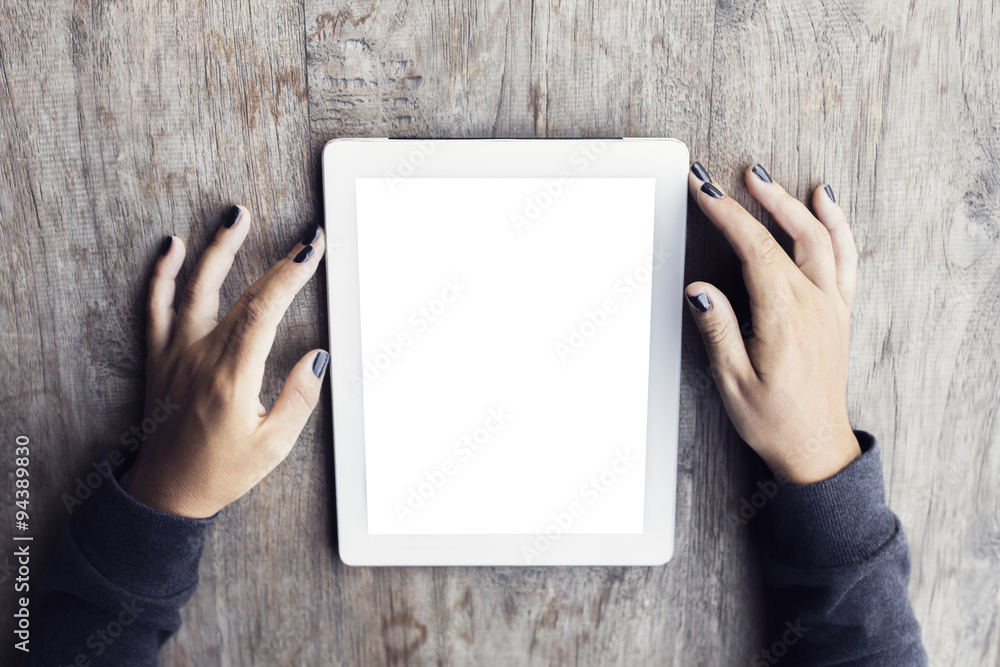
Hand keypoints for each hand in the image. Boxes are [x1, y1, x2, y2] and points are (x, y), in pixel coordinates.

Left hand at [119, 206, 328, 516]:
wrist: (165, 492)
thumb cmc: (221, 472)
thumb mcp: (273, 446)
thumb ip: (299, 398)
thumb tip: (317, 356)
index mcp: (232, 378)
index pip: (265, 310)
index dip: (290, 274)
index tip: (312, 249)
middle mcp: (200, 357)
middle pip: (241, 292)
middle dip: (276, 260)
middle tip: (304, 236)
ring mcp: (175, 353)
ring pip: (194, 287)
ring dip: (218, 248)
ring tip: (236, 215)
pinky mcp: (159, 357)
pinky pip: (156, 306)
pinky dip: (163, 273)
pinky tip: (173, 246)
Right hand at [684, 163, 860, 484]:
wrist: (816, 446)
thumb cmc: (773, 420)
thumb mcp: (732, 381)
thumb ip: (717, 329)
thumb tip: (699, 289)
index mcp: (786, 318)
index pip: (754, 249)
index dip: (726, 214)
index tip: (703, 190)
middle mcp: (816, 304)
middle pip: (788, 233)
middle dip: (756, 199)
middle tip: (728, 177)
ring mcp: (833, 305)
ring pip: (821, 237)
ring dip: (793, 203)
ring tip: (765, 180)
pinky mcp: (840, 311)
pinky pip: (845, 256)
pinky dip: (837, 224)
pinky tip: (825, 203)